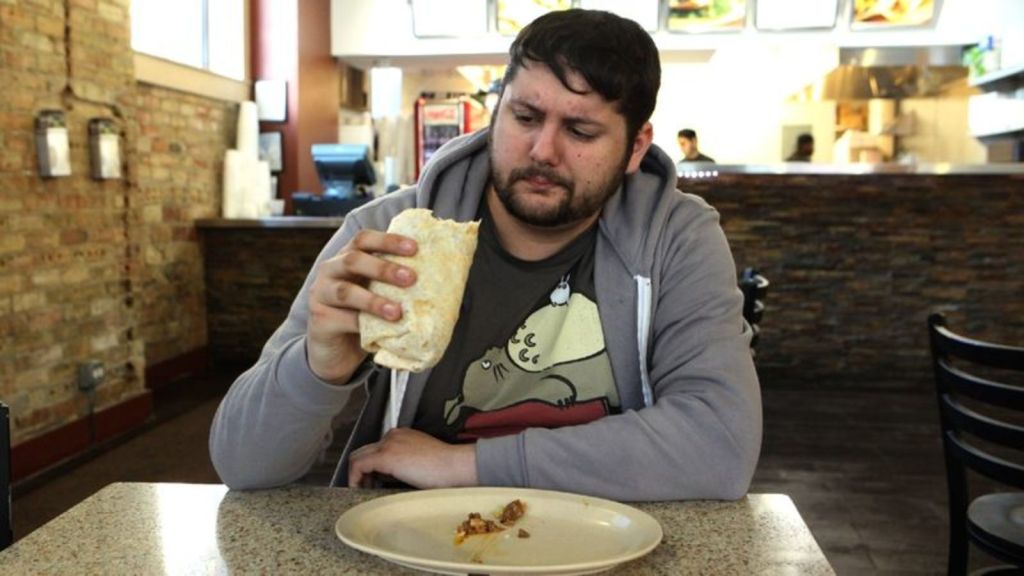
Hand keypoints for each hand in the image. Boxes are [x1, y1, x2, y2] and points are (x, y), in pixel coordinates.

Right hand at [306, 229, 417, 382]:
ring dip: (374, 300)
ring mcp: (321, 294)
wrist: (336, 351)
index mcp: (346, 258)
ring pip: (346, 291)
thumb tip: (437, 278)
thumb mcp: (377, 294)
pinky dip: (364, 324)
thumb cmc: (362, 316)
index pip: (363, 239)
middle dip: (384, 268)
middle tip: (411, 278)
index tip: (414, 247)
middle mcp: (330, 271)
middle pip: (353, 260)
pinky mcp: (320, 319)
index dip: (388, 240)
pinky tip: (383, 330)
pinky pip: (343, 320)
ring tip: (397, 312)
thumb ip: (394, 284)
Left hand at [348, 428, 478, 488]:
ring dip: (357, 475)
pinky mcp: (385, 456)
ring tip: (363, 491)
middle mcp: (392, 436)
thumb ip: (404, 464)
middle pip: (364, 451)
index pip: (377, 448)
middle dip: (361, 471)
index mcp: (402, 435)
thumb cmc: (445, 469)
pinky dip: (354, 478)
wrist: (454, 466)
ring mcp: (388, 444)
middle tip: (366, 488)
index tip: (375, 482)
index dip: (372, 467)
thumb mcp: (420, 461)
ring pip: (358, 457)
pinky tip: (358, 490)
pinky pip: (358, 466)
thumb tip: (390, 478)